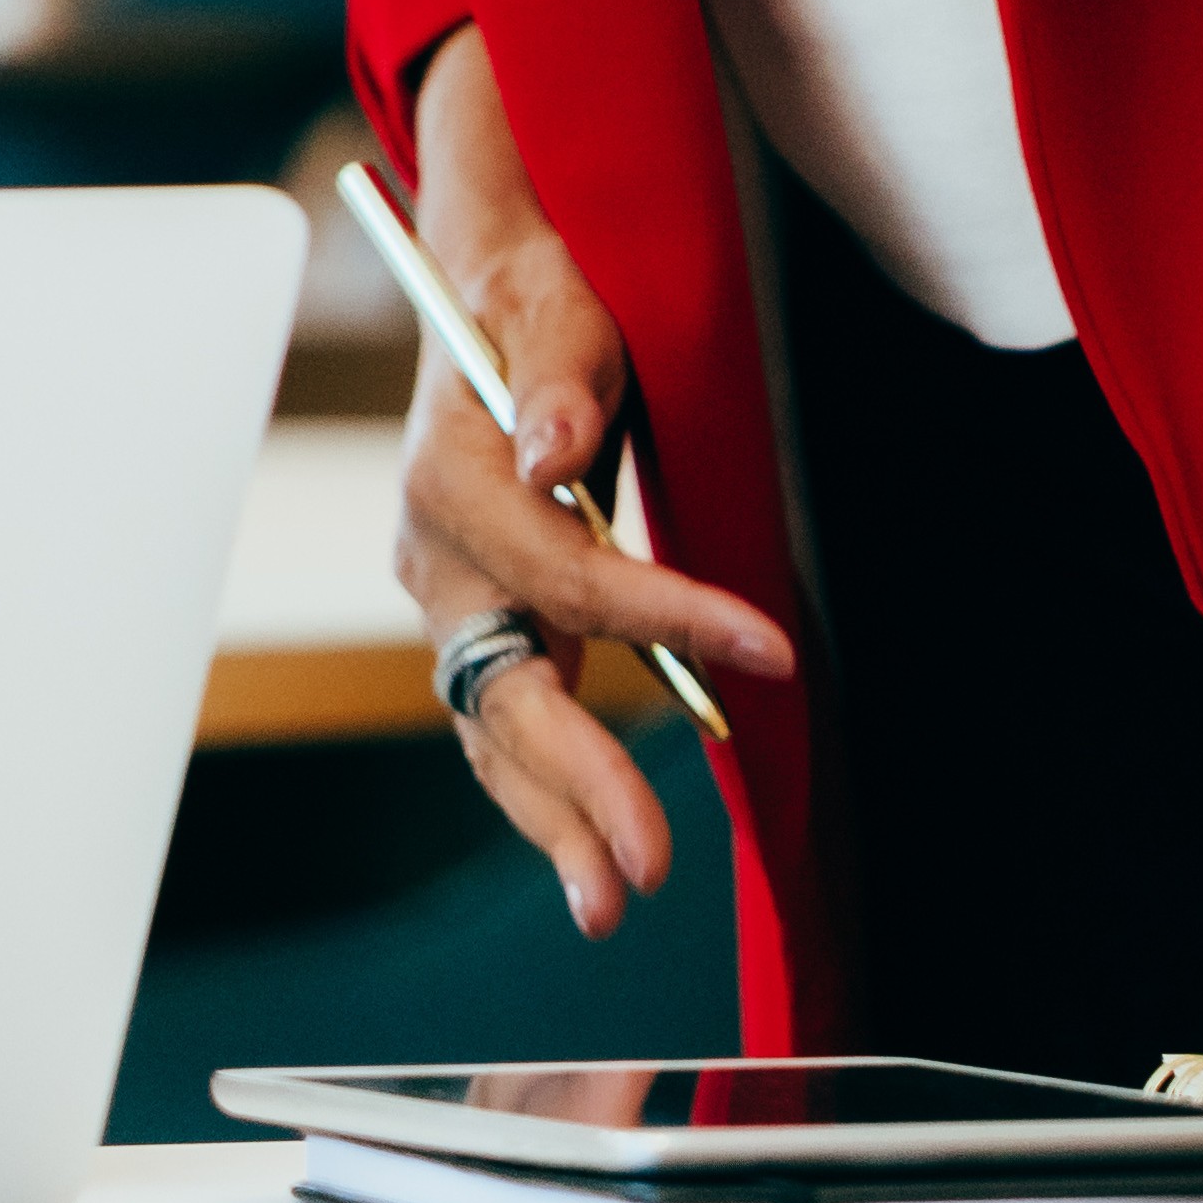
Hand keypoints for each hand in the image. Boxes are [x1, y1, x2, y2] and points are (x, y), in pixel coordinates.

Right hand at [389, 36, 794, 939]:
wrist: (483, 297)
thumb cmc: (535, 297)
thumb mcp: (560, 306)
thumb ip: (562, 376)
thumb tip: (557, 454)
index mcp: (450, 476)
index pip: (564, 571)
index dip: (665, 615)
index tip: (769, 651)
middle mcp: (433, 553)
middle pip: (502, 687)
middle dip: (576, 783)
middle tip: (648, 867)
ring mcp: (451, 597)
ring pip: (493, 726)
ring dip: (552, 818)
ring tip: (612, 904)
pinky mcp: (483, 622)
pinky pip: (508, 717)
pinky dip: (545, 789)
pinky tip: (591, 851)